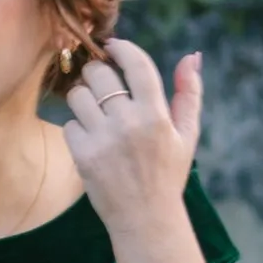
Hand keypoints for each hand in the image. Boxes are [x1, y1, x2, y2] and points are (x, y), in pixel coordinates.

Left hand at [66, 34, 199, 236]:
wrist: (145, 217)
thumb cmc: (168, 173)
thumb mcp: (187, 134)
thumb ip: (189, 93)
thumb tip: (193, 56)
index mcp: (156, 114)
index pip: (136, 65)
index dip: (122, 48)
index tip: (112, 45)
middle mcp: (129, 123)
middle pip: (100, 74)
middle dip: (97, 71)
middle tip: (100, 80)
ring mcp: (104, 139)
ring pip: (78, 95)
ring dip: (83, 97)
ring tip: (94, 111)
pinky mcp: (83, 155)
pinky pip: (68, 124)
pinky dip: (76, 127)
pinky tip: (90, 138)